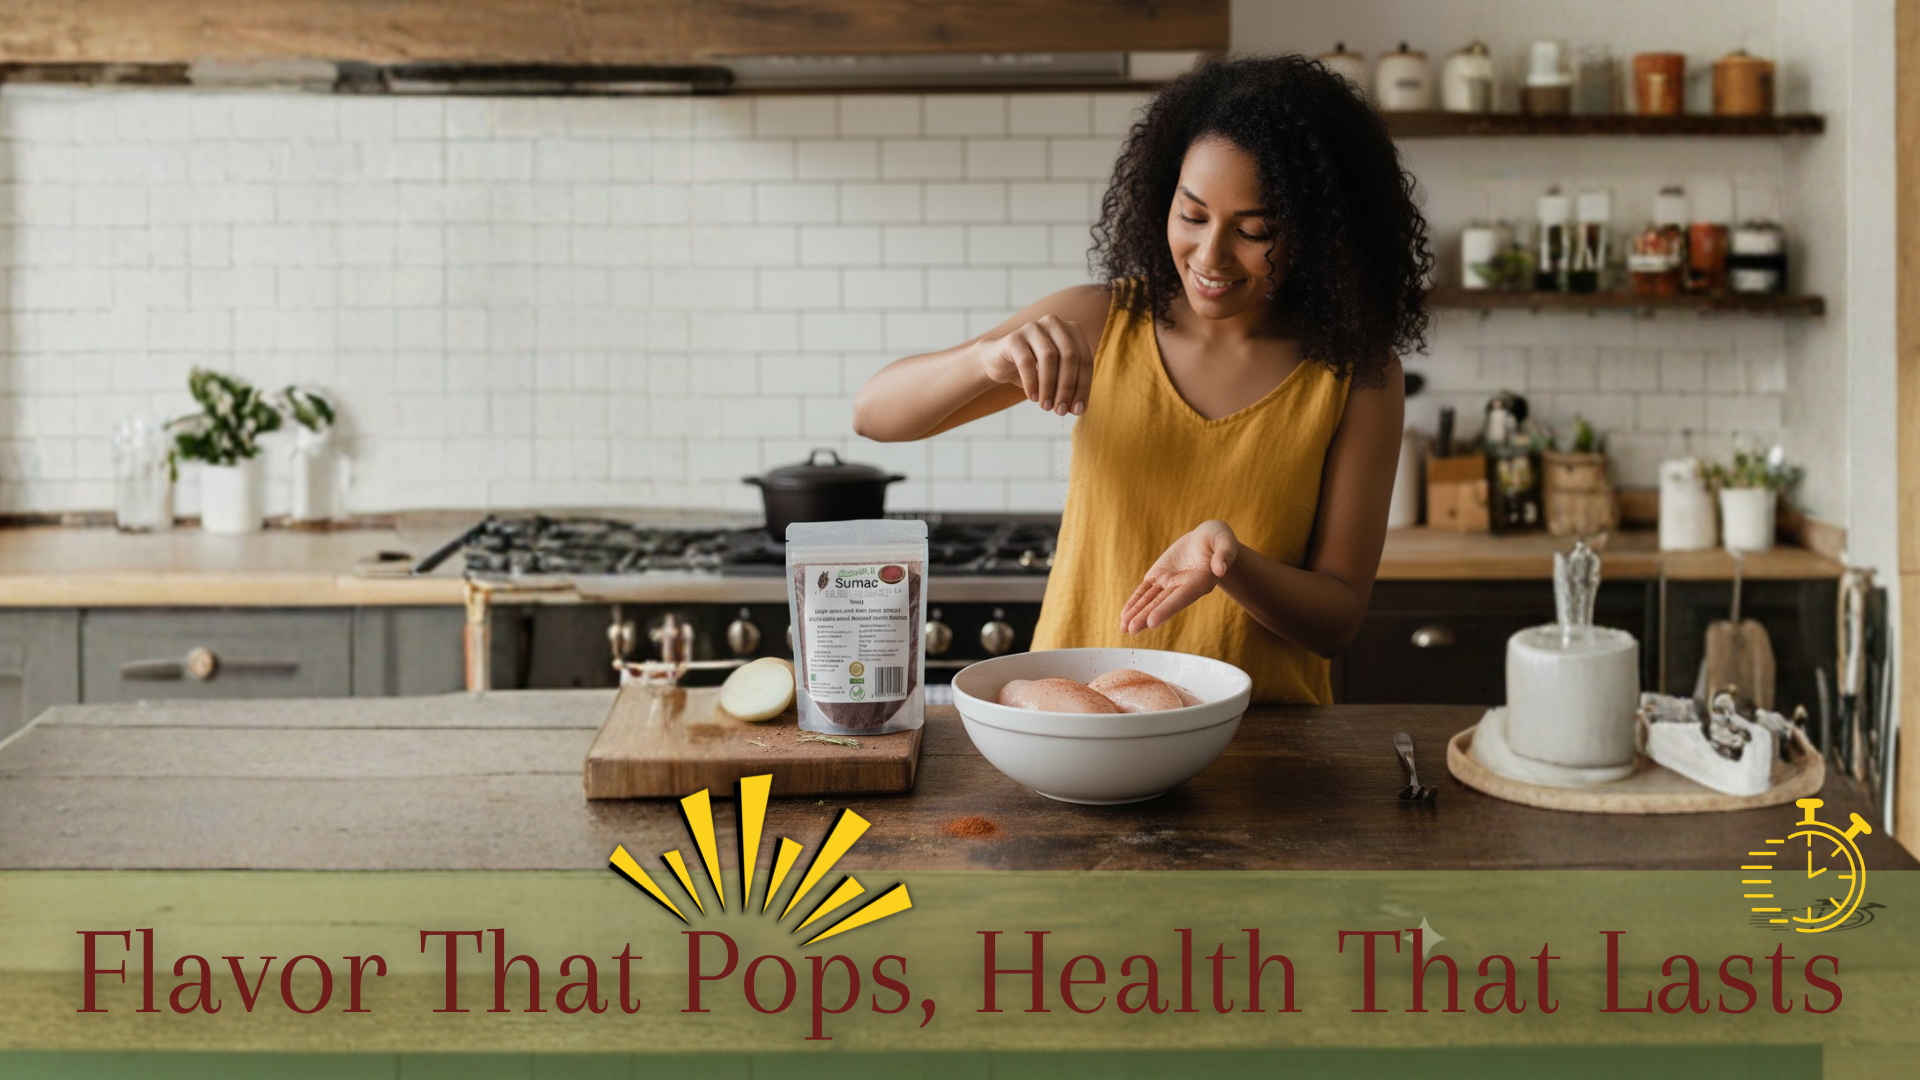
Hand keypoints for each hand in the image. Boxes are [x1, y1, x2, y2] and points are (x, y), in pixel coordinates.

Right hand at [977, 314, 1090, 416]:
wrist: (998, 362)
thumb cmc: (1032, 370)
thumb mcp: (1055, 379)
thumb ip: (1069, 389)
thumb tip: (1078, 409)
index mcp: (1071, 330)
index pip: (1085, 360)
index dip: (1084, 387)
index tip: (1078, 410)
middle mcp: (1054, 323)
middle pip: (1070, 356)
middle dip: (1067, 387)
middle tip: (1061, 410)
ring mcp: (1033, 327)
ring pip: (1049, 357)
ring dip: (1049, 386)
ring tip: (1046, 406)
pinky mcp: (1014, 337)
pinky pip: (1027, 361)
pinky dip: (1031, 382)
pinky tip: (1032, 397)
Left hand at [1120, 520, 1239, 633]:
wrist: (1207, 539)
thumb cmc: (1219, 539)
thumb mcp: (1225, 540)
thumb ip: (1225, 554)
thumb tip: (1220, 568)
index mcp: (1200, 581)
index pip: (1181, 598)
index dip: (1166, 609)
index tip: (1152, 622)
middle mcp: (1183, 587)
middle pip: (1162, 603)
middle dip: (1146, 616)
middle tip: (1131, 630)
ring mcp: (1169, 583)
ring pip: (1150, 600)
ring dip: (1137, 613)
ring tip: (1123, 628)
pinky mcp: (1159, 577)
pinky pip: (1144, 591)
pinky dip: (1134, 602)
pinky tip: (1125, 615)